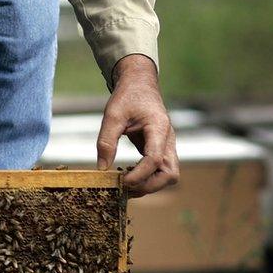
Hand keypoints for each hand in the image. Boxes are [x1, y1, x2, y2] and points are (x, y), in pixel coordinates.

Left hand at [96, 54, 179, 196]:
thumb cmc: (128, 96)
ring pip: (168, 174)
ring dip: (149, 184)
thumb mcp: (113, 115)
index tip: (122, 182)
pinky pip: (160, 169)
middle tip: (125, 187)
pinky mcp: (161, 149)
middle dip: (149, 185)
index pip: (155, 159)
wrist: (140, 84)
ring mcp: (167, 145)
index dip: (140, 175)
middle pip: (170, 174)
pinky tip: (128, 176)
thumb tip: (102, 168)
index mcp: (159, 128)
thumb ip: (107, 140)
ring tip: (124, 185)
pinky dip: (147, 177)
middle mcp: (168, 140)